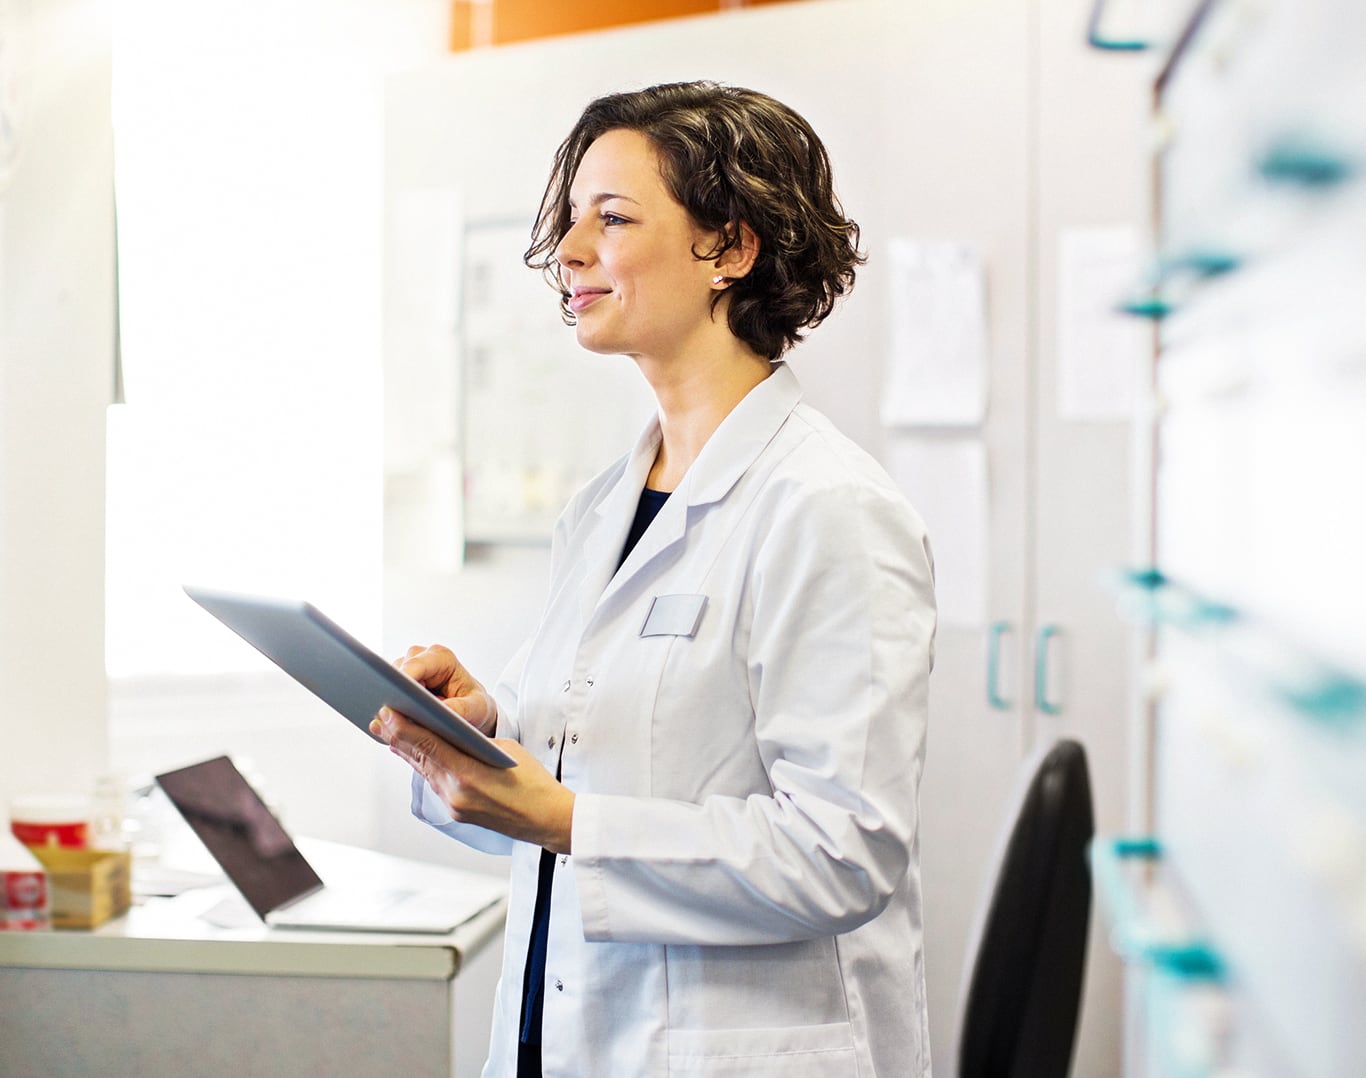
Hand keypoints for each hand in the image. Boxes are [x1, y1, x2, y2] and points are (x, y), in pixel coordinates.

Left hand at [371, 708, 574, 853]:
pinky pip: (433, 783)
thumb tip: (446, 731)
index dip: (404, 727)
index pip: (429, 744)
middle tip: (379, 715)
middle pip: (419, 758)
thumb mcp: (504, 749)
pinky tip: (414, 754)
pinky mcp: (456, 814)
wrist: (546, 818)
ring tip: (389, 731)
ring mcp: (454, 806)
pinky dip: (422, 766)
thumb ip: (470, 742)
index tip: (387, 711)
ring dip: (406, 751)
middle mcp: (456, 793)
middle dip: (398, 736)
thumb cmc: (533, 781)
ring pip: (423, 771)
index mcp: (469, 773)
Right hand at [384, 644, 498, 735]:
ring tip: (393, 725)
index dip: (403, 680)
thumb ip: (462, 709)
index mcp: (441, 658)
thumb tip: (441, 711)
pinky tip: (389, 726)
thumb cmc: (475, 706)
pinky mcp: (398, 686)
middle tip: (392, 717)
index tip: (396, 697)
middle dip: (394, 694)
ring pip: (386, 685)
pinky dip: (388, 710)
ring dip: (389, 704)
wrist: (470, 712)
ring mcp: (406, 671)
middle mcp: (420, 659)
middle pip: (396, 673)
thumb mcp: (476, 708)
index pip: (416, 665)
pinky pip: (385, 696)